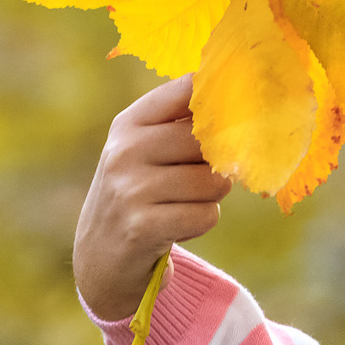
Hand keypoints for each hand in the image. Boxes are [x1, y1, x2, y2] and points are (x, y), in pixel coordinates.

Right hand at [73, 75, 231, 320]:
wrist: (99, 255)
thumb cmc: (139, 191)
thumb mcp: (147, 148)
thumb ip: (185, 122)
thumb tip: (245, 102)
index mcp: (129, 123)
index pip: (188, 89)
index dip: (222, 95)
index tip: (244, 101)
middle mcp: (125, 151)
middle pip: (210, 141)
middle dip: (217, 163)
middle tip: (194, 178)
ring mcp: (131, 189)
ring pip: (214, 182)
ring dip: (210, 198)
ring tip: (180, 204)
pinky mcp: (142, 227)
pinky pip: (207, 216)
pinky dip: (200, 223)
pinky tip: (175, 225)